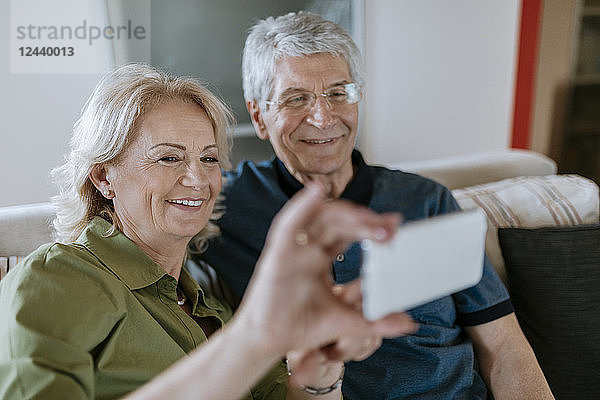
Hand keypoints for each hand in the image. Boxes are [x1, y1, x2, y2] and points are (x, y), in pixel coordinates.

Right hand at [235, 183, 415, 360]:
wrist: (270, 341)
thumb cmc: (300, 325)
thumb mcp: (347, 321)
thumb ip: (377, 320)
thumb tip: (408, 323)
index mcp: (322, 257)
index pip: (350, 233)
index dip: (372, 227)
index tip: (394, 224)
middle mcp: (308, 248)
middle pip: (339, 222)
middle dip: (365, 221)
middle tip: (388, 226)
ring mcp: (293, 248)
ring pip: (319, 217)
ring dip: (344, 213)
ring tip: (367, 216)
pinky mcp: (277, 253)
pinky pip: (289, 224)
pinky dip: (301, 205)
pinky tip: (316, 191)